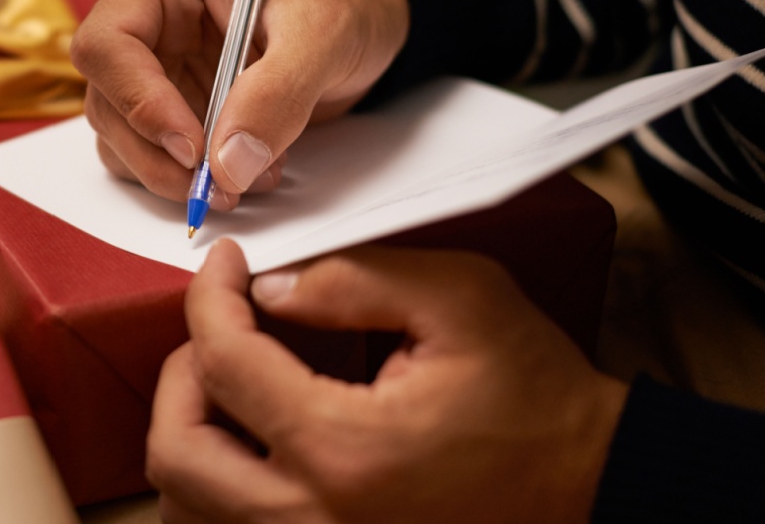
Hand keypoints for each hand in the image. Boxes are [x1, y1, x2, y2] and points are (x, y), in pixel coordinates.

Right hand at [69, 0, 407, 208]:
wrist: (364, 20)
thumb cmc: (341, 0)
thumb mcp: (323, 34)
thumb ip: (277, 93)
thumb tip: (229, 163)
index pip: (108, 43)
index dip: (139, 101)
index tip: (192, 148)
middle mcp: (146, 23)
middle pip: (107, 102)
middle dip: (158, 156)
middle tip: (219, 188)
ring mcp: (154, 70)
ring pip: (121, 140)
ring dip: (174, 176)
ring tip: (248, 177)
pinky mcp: (172, 109)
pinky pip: (152, 157)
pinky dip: (190, 180)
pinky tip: (245, 171)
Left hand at [146, 240, 627, 523]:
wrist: (586, 480)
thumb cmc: (534, 396)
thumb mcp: (461, 300)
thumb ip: (353, 280)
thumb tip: (269, 290)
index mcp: (344, 449)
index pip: (225, 364)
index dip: (210, 296)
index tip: (226, 265)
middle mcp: (315, 518)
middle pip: (178, 450)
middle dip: (181, 371)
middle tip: (219, 327)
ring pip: (189, 503)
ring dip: (192, 432)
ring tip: (231, 383)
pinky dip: (219, 480)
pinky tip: (254, 436)